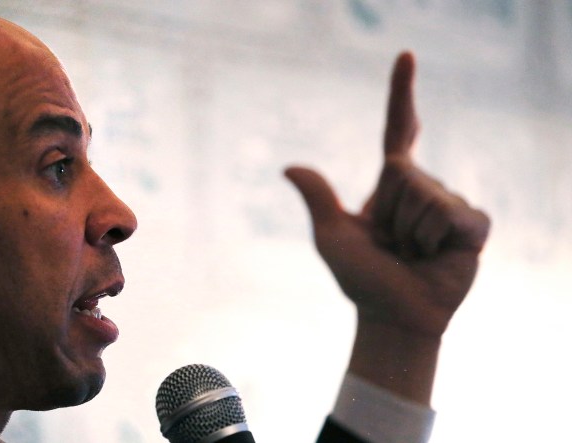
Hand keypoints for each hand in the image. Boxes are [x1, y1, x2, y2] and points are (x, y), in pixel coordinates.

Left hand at [285, 52, 489, 338]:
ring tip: (414, 254)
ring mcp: (451, 204)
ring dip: (411, 233)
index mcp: (392, 183)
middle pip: (402, 171)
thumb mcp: (332, 236)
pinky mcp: (474, 224)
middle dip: (389, 214)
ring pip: (425, 195)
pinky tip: (440, 256)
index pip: (398, 129)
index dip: (401, 93)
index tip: (406, 54)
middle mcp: (423, 186)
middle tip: (394, 245)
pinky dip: (437, 240)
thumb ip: (318, 198)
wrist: (393, 317)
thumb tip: (287, 167)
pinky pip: (451, 214)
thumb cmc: (362, 278)